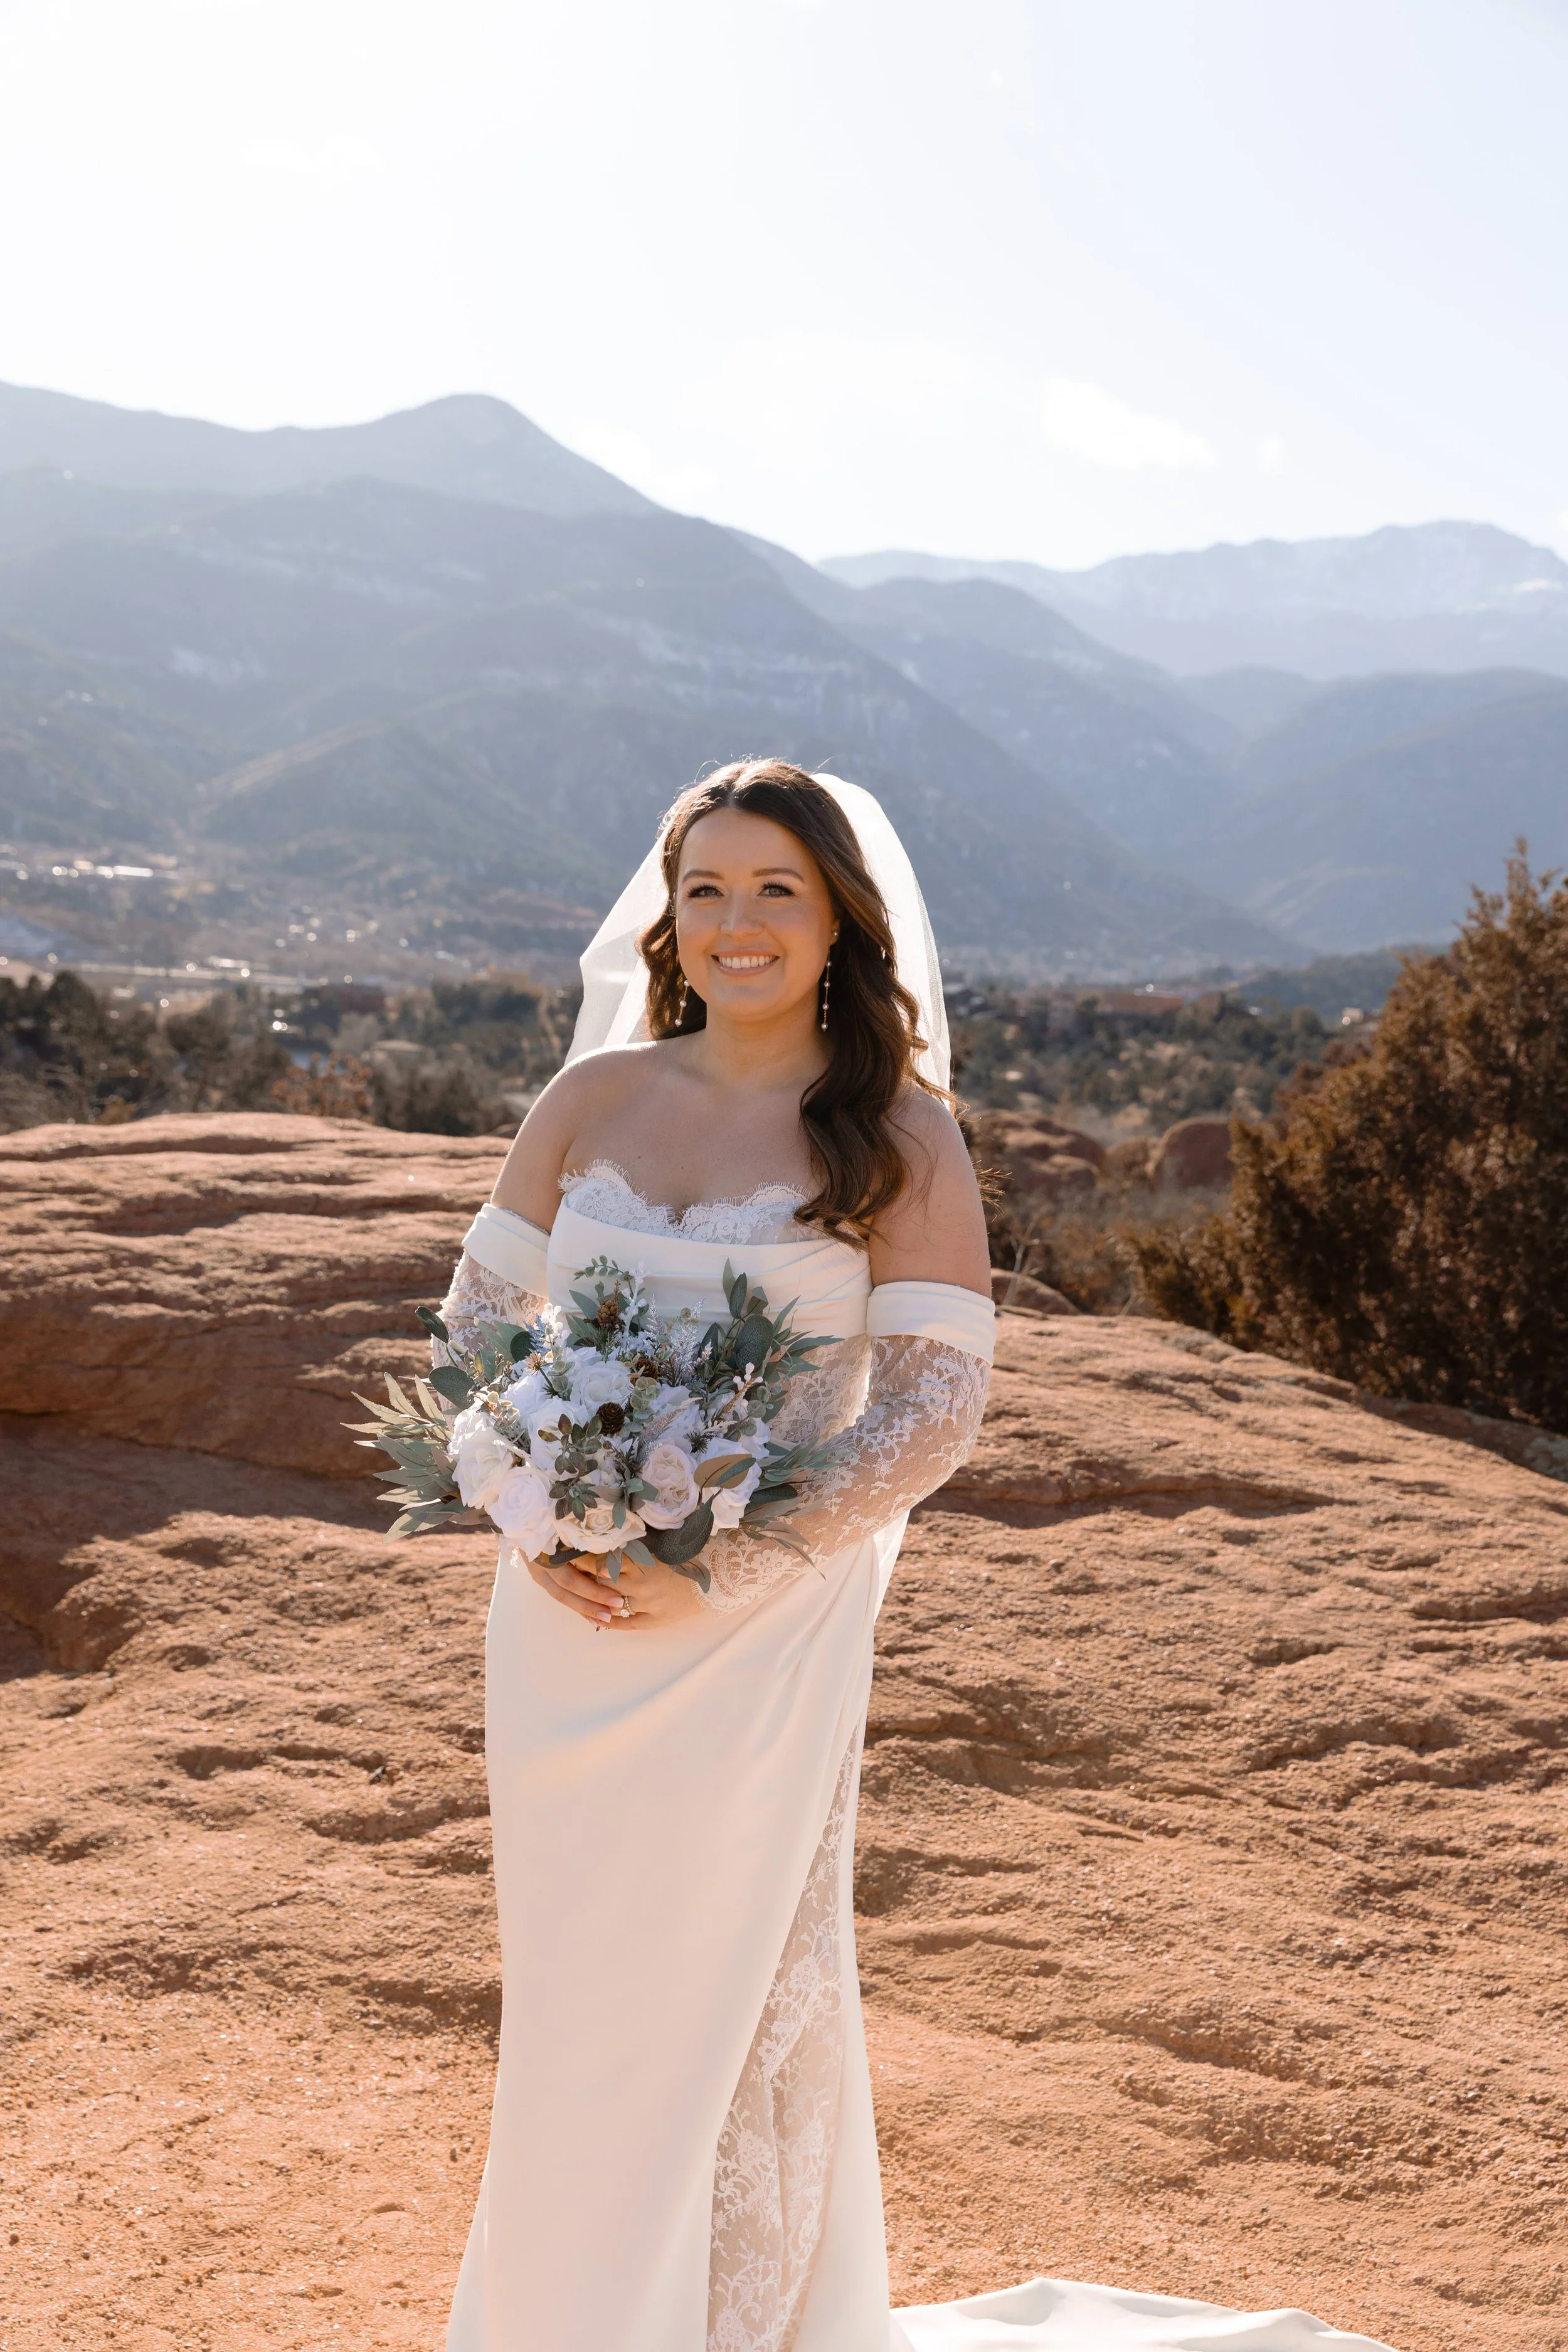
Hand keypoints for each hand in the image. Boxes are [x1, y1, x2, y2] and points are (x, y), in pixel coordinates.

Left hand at [526, 1549, 707, 1630]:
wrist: (721, 1575)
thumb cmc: (691, 1550)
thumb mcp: (661, 1539)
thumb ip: (635, 1537)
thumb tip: (607, 1524)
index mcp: (642, 1558)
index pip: (600, 1558)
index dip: (580, 1555)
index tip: (563, 1549)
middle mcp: (641, 1582)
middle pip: (600, 1580)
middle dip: (581, 1574)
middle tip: (562, 1568)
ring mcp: (647, 1603)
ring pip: (609, 1600)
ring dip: (593, 1596)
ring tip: (576, 1589)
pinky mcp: (655, 1620)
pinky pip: (626, 1624)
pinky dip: (609, 1620)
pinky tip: (596, 1617)